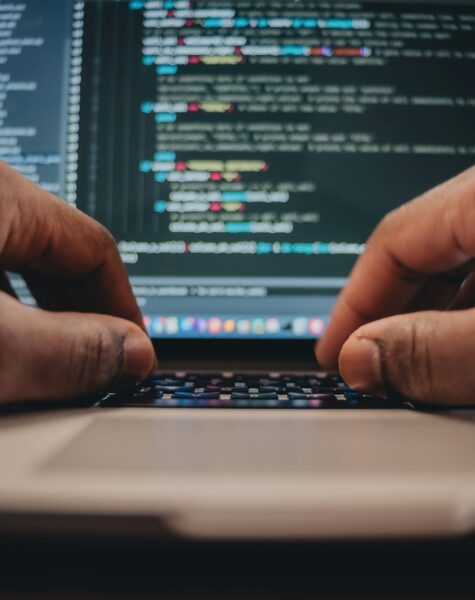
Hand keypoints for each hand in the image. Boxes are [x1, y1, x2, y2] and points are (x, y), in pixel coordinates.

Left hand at [0, 162, 155, 402]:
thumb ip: (66, 350)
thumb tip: (133, 353)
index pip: (92, 245)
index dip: (123, 306)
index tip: (133, 352)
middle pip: (53, 252)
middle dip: (79, 313)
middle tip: (96, 365)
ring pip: (10, 261)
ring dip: (33, 314)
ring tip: (41, 360)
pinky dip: (0, 307)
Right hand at [317, 165, 474, 404]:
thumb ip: (437, 349)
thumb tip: (361, 357)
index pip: (395, 239)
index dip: (354, 302)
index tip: (331, 350)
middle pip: (424, 250)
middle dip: (389, 312)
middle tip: (364, 364)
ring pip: (462, 261)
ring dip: (433, 314)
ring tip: (412, 363)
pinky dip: (469, 309)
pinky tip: (464, 341)